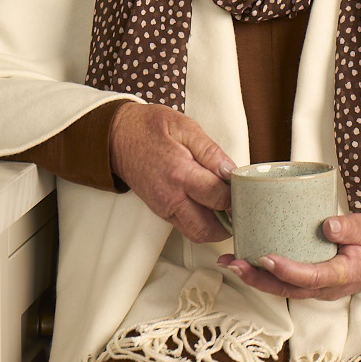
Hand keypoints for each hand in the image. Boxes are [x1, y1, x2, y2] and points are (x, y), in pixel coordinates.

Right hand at [109, 103, 235, 242]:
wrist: (116, 137)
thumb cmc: (149, 128)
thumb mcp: (185, 128)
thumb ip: (211, 151)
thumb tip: (232, 170)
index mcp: (180, 174)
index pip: (219, 197)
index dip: (237, 193)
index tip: (244, 184)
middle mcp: (171, 198)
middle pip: (208, 229)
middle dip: (230, 221)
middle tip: (240, 203)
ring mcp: (163, 208)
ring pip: (196, 233)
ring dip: (216, 227)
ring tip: (227, 206)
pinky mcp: (159, 211)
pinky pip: (185, 226)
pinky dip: (202, 222)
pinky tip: (210, 205)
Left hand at [218, 213, 360, 299]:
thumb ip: (350, 227)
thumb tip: (327, 225)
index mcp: (342, 275)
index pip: (309, 276)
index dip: (286, 270)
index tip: (265, 258)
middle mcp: (327, 288)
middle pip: (287, 289)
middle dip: (257, 278)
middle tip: (232, 262)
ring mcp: (321, 288)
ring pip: (284, 289)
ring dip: (257, 278)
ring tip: (232, 262)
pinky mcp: (316, 281)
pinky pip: (289, 283)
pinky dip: (268, 275)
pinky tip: (252, 261)